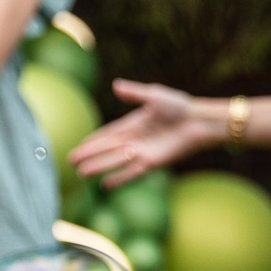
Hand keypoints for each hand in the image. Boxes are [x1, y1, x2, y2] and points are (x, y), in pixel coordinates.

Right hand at [70, 79, 215, 185]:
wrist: (199, 121)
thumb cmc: (179, 106)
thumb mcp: (154, 96)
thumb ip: (134, 93)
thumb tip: (115, 85)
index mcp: (132, 124)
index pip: (107, 134)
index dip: (92, 140)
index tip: (78, 146)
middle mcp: (134, 140)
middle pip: (106, 149)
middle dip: (89, 155)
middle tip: (71, 161)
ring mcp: (142, 152)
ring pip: (115, 161)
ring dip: (98, 167)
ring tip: (81, 173)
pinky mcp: (153, 162)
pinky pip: (132, 172)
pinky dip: (119, 178)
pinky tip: (105, 185)